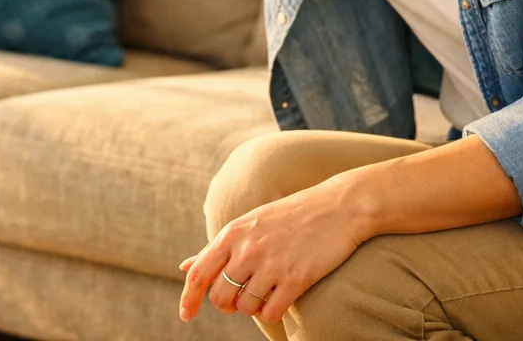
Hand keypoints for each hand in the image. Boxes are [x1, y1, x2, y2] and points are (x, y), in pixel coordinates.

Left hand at [177, 181, 367, 323]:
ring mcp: (272, 264)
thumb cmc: (289, 216)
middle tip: (242, 296)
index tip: (186, 315)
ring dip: (252, 307)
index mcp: (232, 233)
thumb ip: (216, 249)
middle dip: (228, 304)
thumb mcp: (248, 224)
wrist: (338, 206)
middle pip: (219, 297)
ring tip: (266, 292)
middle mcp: (248, 249)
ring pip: (244, 308)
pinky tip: (281, 298)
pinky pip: (270, 313)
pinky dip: (272, 312)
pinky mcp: (296, 278)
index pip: (199, 273)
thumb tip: (185, 267)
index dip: (188, 298)